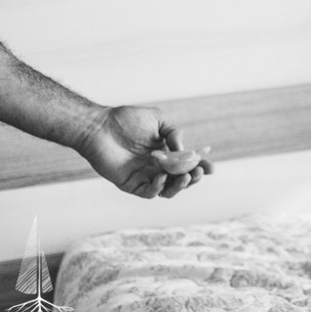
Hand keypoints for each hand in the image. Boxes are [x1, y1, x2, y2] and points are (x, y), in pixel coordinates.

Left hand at [77, 106, 211, 198]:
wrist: (99, 126)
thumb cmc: (126, 120)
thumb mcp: (158, 119)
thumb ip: (174, 133)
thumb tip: (184, 152)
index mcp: (166, 153)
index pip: (187, 164)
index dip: (200, 166)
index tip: (211, 167)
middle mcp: (157, 167)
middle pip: (181, 180)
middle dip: (194, 178)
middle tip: (198, 172)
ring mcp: (145, 176)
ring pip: (168, 190)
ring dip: (180, 186)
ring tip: (185, 177)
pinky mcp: (131, 184)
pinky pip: (149, 192)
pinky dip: (158, 188)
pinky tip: (160, 177)